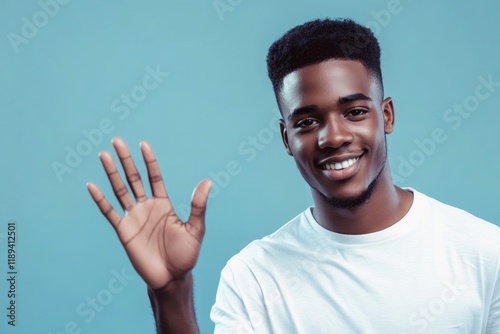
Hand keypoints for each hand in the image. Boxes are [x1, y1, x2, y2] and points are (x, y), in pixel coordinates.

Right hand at [87, 137, 211, 290]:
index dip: (149, 161)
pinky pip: (110, 212)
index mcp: (164, 204)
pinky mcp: (124, 231)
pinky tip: (92, 185)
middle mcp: (147, 207)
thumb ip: (198, 205)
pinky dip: (101, 199)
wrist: (171, 278)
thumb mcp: (196, 228)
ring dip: (112, 173)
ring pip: (120, 190)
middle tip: (117, 141)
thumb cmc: (186, 255)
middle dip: (126, 160)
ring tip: (103, 155)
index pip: (154, 177)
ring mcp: (134, 218)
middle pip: (134, 178)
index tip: (144, 144)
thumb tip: (208, 181)